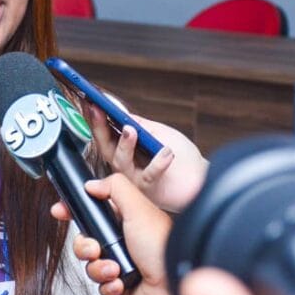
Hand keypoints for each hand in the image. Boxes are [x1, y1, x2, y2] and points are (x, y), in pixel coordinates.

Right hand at [50, 174, 175, 294]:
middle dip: (85, 247)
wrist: (175, 281)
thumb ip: (114, 188)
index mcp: (123, 220)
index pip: (90, 212)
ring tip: (114, 269)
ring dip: (98, 268)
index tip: (59, 211)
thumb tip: (91, 184)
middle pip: (83, 242)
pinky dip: (109, 286)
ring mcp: (120, 265)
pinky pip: (102, 288)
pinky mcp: (121, 288)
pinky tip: (121, 283)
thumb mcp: (138, 206)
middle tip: (96, 249)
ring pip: (90, 266)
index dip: (72, 212)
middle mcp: (120, 242)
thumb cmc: (162, 244)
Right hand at [86, 104, 206, 212]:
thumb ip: (140, 124)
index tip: (92, 104)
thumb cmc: (183, 157)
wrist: (203, 179)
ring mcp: (135, 179)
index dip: (96, 119)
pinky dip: (158, 163)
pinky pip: (149, 176)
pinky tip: (166, 152)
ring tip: (131, 130)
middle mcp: (126, 166)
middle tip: (98, 112)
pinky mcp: (150, 190)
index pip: (105, 134)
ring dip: (124, 145)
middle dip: (100, 128)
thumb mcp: (159, 133)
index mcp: (126, 151)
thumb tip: (119, 112)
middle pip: (105, 147)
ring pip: (121, 162)